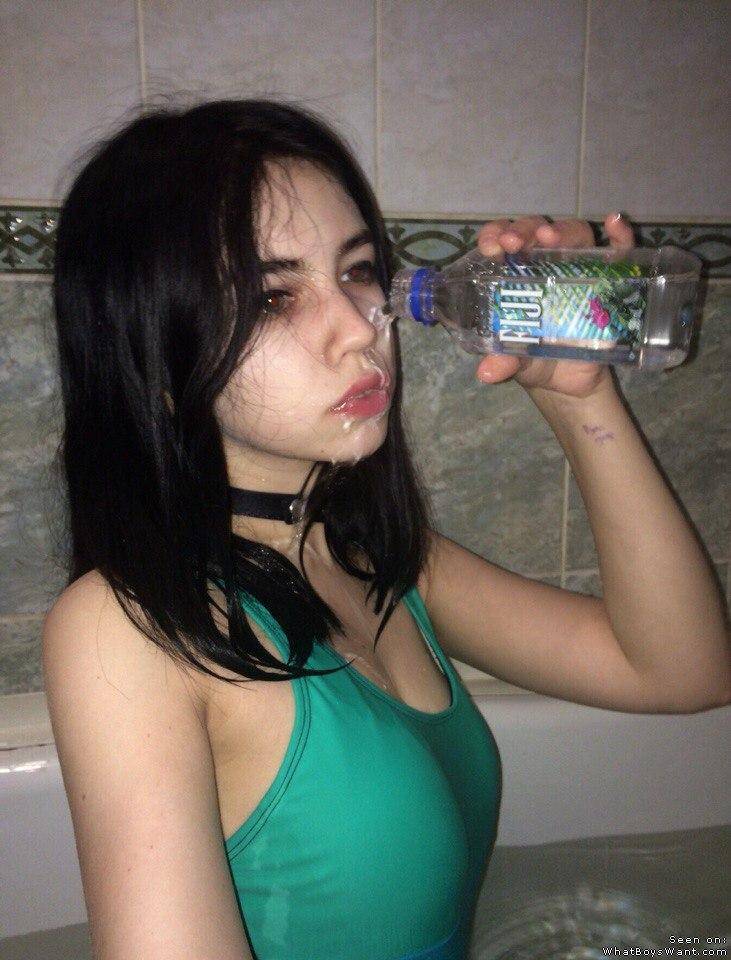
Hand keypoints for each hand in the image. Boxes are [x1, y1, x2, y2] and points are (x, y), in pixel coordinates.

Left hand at [474, 212, 635, 399]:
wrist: (567, 384)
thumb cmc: (534, 359)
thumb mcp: (517, 362)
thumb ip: (504, 361)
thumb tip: (487, 373)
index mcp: (516, 275)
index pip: (504, 241)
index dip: (495, 235)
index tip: (491, 247)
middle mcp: (547, 265)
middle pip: (538, 231)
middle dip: (524, 229)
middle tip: (513, 242)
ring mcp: (579, 269)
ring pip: (575, 235)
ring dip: (562, 231)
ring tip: (549, 237)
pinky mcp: (610, 281)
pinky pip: (620, 252)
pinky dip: (620, 234)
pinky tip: (614, 223)